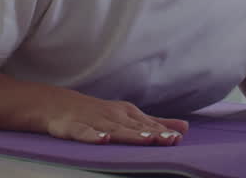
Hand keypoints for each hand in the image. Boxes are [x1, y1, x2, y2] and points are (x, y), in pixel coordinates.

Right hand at [43, 92, 188, 145]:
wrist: (60, 105)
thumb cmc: (101, 113)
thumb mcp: (130, 116)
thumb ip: (157, 123)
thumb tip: (185, 128)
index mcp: (128, 114)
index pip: (148, 125)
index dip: (163, 132)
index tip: (179, 138)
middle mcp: (113, 116)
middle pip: (135, 127)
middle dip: (153, 133)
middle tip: (170, 140)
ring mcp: (94, 121)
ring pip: (114, 130)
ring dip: (131, 134)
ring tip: (147, 139)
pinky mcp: (74, 128)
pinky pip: (84, 133)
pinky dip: (94, 136)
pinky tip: (103, 139)